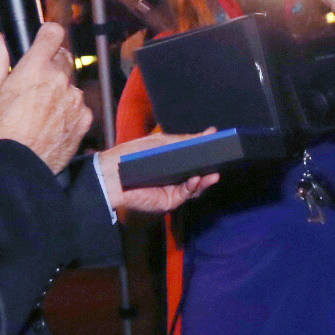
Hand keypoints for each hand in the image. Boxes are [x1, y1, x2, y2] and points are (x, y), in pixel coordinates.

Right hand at [0, 26, 91, 172]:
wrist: (17, 165)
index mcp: (36, 67)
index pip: (53, 33)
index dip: (48, 34)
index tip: (44, 39)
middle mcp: (60, 79)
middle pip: (64, 57)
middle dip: (52, 63)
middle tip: (36, 81)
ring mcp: (75, 100)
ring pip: (71, 84)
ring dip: (61, 89)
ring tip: (41, 108)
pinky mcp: (84, 119)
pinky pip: (79, 106)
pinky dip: (69, 110)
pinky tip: (52, 122)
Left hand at [96, 129, 220, 214]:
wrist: (113, 173)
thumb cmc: (133, 155)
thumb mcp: (162, 143)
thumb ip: (185, 141)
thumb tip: (209, 133)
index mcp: (175, 162)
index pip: (197, 159)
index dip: (208, 153)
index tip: (220, 143)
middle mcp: (176, 177)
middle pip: (200, 174)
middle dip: (211, 168)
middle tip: (221, 161)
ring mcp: (174, 190)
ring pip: (196, 187)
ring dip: (205, 180)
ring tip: (213, 173)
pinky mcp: (169, 201)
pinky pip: (186, 195)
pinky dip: (193, 188)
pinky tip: (196, 180)